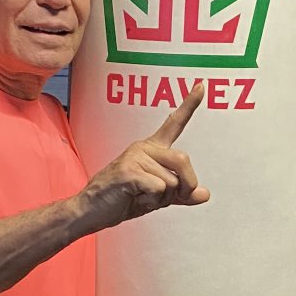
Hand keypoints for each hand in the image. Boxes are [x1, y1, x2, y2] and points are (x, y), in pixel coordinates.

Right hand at [84, 82, 209, 226]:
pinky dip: (151, 200)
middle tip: (167, 198)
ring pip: (171, 180)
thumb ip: (181, 194)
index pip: (174, 123)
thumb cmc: (122, 199)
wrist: (91, 210)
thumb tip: (204, 194)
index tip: (202, 85)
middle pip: (183, 160)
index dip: (189, 104)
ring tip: (140, 196)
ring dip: (162, 198)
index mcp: (152, 149)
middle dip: (185, 186)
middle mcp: (144, 147)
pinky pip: (159, 187)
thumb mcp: (157, 197)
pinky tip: (133, 197)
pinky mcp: (128, 170)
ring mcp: (135, 156)